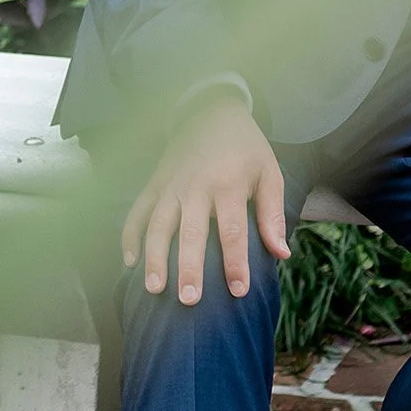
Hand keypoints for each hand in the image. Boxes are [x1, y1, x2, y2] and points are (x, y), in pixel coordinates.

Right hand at [121, 95, 290, 304]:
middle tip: (188, 299)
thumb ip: (272, 214)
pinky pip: (138, 211)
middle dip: (189, 266)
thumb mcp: (269, 173)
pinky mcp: (154, 184)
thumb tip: (282, 254)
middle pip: (191, 232)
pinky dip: (130, 236)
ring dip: (154, 257)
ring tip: (154, 288)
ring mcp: (171, 186)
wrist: (211, 111)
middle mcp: (196, 187)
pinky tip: (128, 263)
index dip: (236, 262)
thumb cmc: (246, 149)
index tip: (238, 291)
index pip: (233, 230)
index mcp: (228, 185)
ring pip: (159, 225)